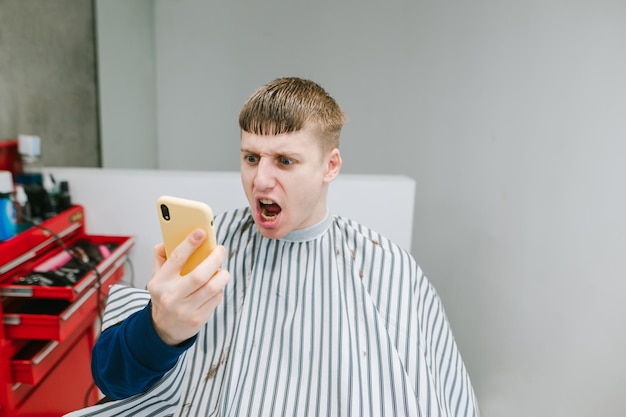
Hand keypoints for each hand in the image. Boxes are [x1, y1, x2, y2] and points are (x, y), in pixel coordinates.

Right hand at [147, 228, 230, 345]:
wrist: (164, 328)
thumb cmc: (165, 295)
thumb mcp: (157, 276)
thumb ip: (162, 257)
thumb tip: (169, 239)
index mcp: (160, 282)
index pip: (176, 258)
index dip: (190, 243)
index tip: (202, 232)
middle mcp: (171, 296)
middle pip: (199, 274)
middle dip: (214, 259)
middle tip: (221, 250)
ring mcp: (185, 310)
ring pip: (212, 288)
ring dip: (222, 275)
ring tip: (222, 269)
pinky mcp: (198, 319)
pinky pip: (216, 299)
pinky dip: (220, 289)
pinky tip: (216, 285)